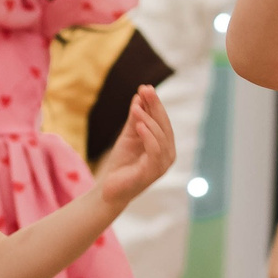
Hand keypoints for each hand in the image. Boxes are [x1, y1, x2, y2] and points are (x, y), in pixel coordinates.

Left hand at [93, 86, 175, 210]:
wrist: (109, 189)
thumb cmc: (121, 163)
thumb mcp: (128, 136)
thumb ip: (135, 118)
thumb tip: (139, 95)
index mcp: (164, 145)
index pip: (162, 121)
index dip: (155, 104)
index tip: (145, 88)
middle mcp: (168, 155)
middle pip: (164, 126)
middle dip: (155, 106)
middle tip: (146, 89)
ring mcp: (162, 165)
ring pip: (160, 137)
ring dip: (148, 119)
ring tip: (136, 107)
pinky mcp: (153, 173)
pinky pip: (155, 151)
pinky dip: (148, 136)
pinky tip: (139, 125)